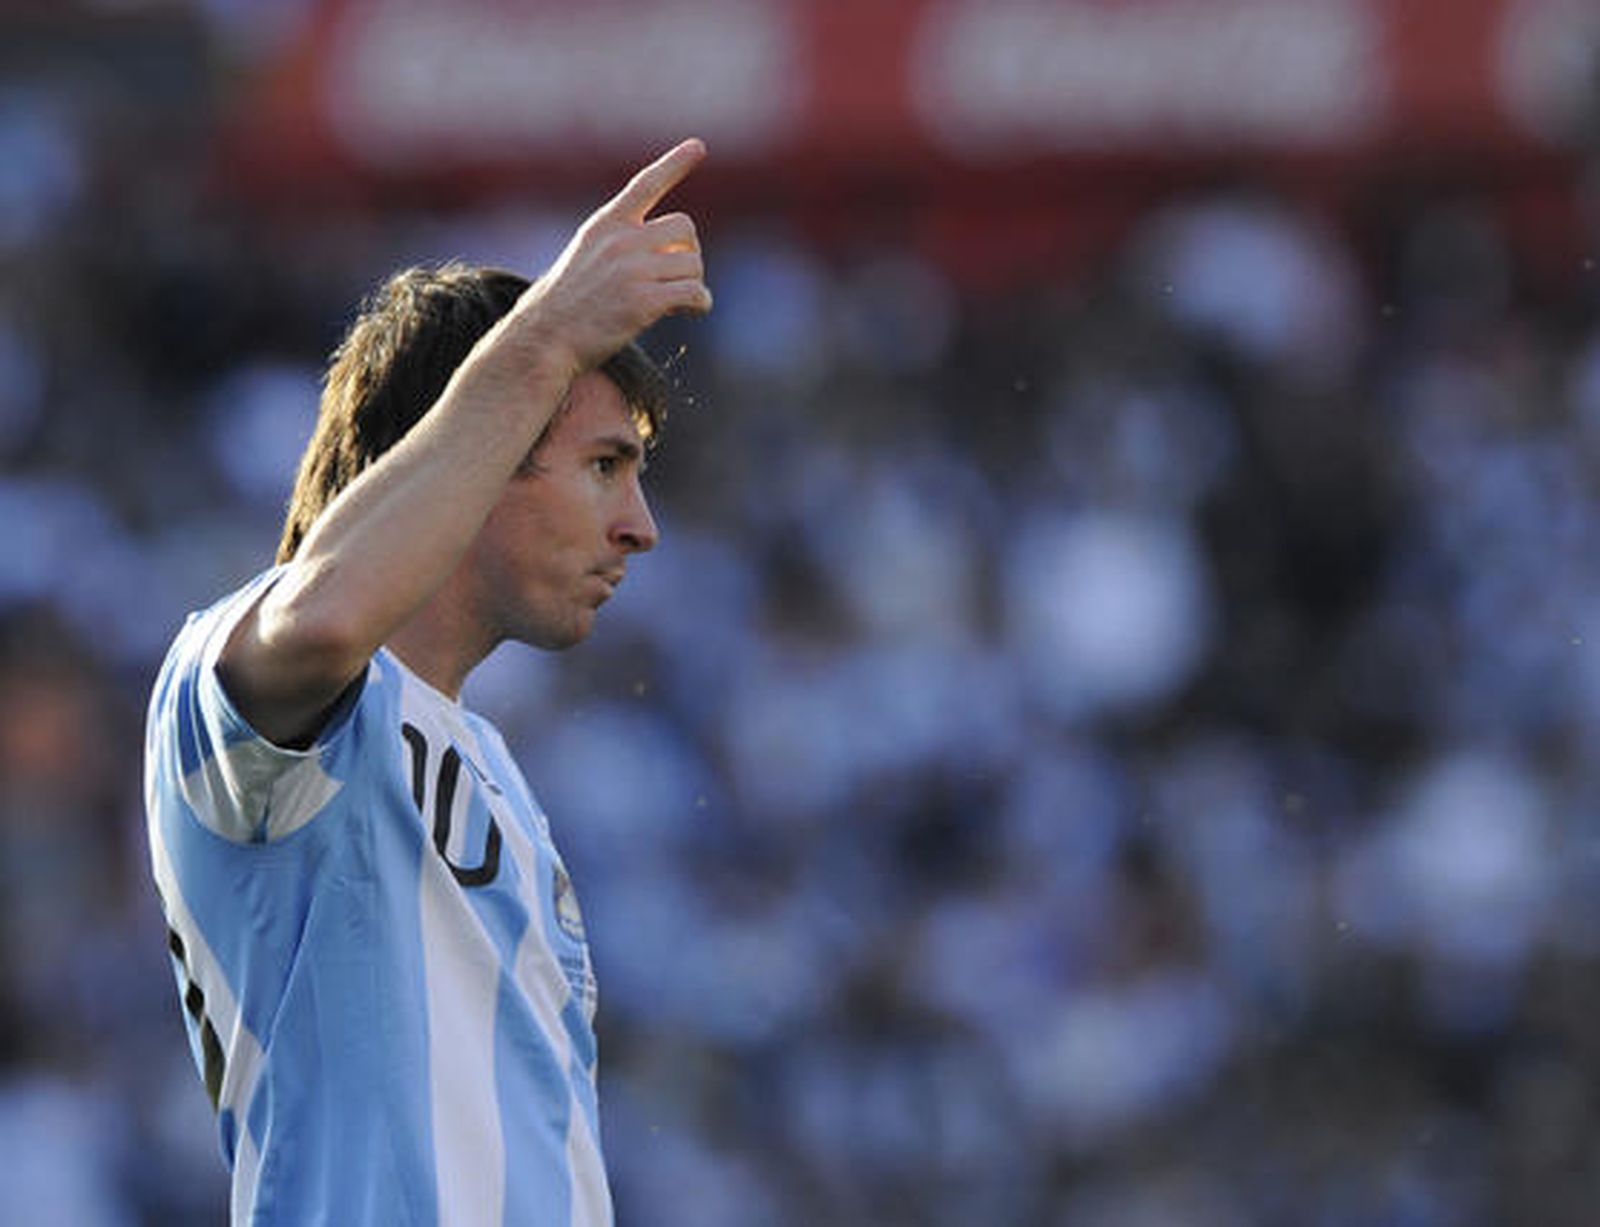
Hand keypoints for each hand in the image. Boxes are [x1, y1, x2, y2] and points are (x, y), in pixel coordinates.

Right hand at [500, 138, 712, 382]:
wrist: (544, 339)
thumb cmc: (566, 307)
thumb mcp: (585, 258)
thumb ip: (621, 247)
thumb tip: (670, 254)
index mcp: (605, 225)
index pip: (645, 184)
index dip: (674, 164)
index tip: (698, 146)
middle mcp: (620, 241)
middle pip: (685, 228)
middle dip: (690, 252)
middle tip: (680, 275)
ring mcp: (631, 270)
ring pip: (694, 263)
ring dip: (696, 281)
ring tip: (683, 299)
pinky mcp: (643, 302)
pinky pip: (694, 292)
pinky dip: (701, 302)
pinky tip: (693, 309)